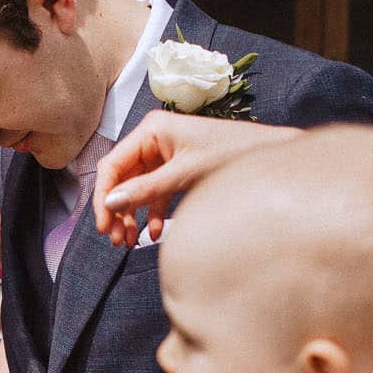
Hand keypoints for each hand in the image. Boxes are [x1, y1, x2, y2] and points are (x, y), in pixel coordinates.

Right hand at [92, 111, 304, 246]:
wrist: (270, 154)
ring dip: (132, 215)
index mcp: (151, 130)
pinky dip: (153, 213)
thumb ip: (146, 190)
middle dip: (117, 210)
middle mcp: (154, 140)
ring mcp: (166, 155)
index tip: (102, 226)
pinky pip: (156, 193)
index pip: (112, 164)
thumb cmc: (232, 153)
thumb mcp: (184, 174)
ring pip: (137, 189)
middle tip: (115, 240)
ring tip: (129, 242)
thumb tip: (110, 204)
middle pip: (122, 179)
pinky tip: (155, 233)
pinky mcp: (178, 169)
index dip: (103, 196)